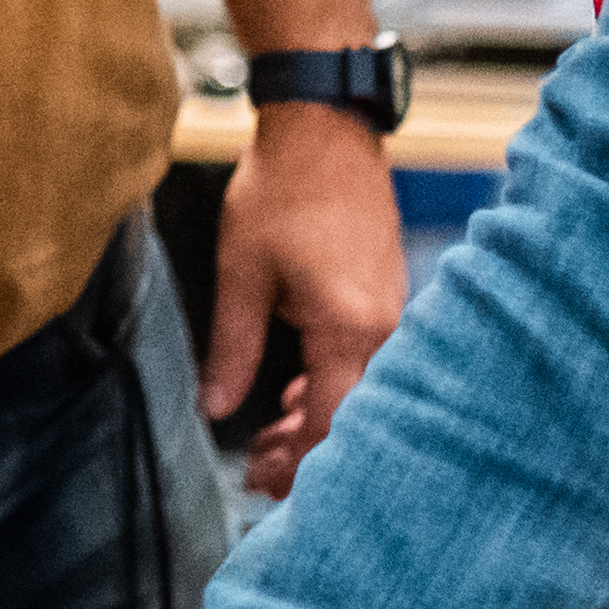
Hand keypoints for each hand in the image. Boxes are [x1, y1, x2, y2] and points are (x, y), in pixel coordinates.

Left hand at [199, 100, 406, 498]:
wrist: (324, 127)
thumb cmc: (282, 189)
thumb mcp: (241, 273)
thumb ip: (232, 348)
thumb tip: (216, 407)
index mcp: (348, 326)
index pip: (329, 421)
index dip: (296, 461)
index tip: (261, 481)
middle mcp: (383, 324)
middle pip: (351, 413)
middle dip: (306, 451)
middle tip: (261, 475)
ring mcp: (391, 308)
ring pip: (358, 388)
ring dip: (314, 417)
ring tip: (269, 441)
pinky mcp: (386, 292)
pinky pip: (365, 358)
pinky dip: (329, 382)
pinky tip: (294, 392)